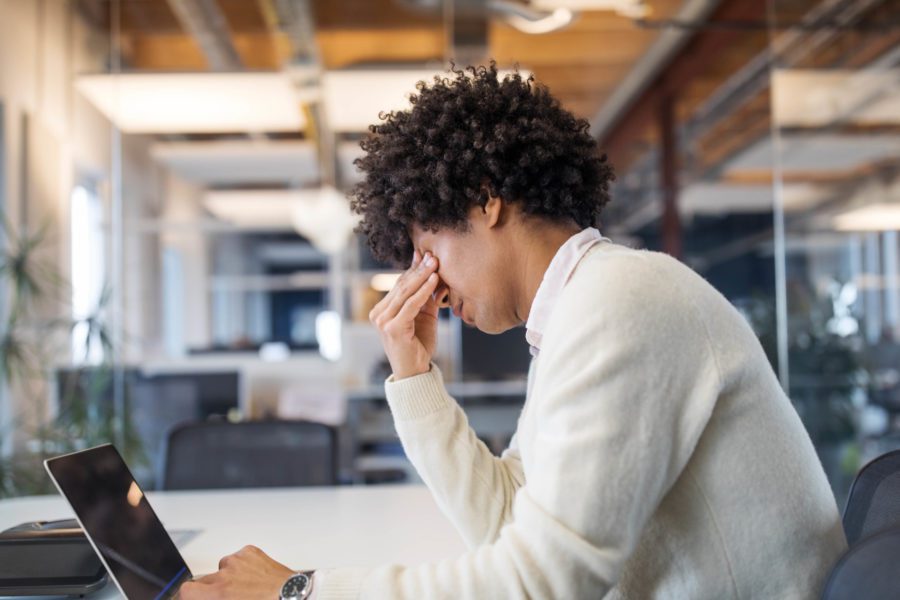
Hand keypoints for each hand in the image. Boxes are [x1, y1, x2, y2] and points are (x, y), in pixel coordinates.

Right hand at [178, 545, 295, 599]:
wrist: (294, 597)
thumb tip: (207, 596)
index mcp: (219, 594)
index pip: (186, 590)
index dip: (189, 595)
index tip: (194, 598)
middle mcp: (226, 574)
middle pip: (204, 579)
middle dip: (212, 589)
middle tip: (227, 596)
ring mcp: (238, 560)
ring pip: (222, 568)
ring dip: (228, 577)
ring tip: (245, 588)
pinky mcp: (250, 551)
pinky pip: (238, 558)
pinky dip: (242, 566)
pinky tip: (254, 577)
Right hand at [369, 250, 440, 379]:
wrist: (415, 372)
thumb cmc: (419, 345)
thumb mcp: (423, 317)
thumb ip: (425, 297)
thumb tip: (433, 273)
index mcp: (382, 310)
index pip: (399, 285)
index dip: (413, 269)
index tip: (424, 254)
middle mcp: (378, 314)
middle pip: (401, 285)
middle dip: (418, 269)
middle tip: (432, 255)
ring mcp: (383, 321)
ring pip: (405, 292)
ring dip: (422, 276)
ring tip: (435, 263)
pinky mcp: (392, 328)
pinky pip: (411, 304)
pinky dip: (424, 291)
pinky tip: (434, 280)